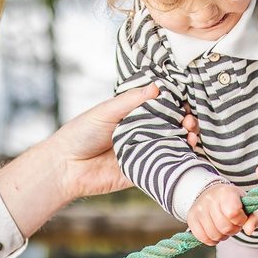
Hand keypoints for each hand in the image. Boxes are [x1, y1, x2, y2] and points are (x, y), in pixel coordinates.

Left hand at [0, 85, 200, 236]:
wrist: (65, 167)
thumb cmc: (80, 133)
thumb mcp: (106, 112)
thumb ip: (131, 101)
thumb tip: (157, 87)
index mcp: (132, 116)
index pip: (160, 108)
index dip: (176, 105)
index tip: (187, 102)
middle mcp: (141, 133)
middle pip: (171, 127)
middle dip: (185, 122)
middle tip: (190, 120)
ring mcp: (143, 152)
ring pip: (172, 145)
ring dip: (187, 139)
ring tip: (192, 134)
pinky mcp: (143, 171)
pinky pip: (164, 165)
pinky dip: (179, 158)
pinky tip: (188, 150)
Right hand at [187, 181, 257, 244]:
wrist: (211, 193)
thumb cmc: (233, 202)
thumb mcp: (247, 206)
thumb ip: (253, 218)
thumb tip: (249, 231)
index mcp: (227, 192)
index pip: (233, 213)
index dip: (240, 220)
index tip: (241, 217)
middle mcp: (210, 199)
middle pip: (225, 227)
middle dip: (233, 230)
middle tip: (232, 223)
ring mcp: (199, 209)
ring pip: (214, 235)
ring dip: (223, 236)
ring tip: (223, 226)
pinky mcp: (191, 218)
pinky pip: (203, 238)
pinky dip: (212, 239)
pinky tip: (215, 231)